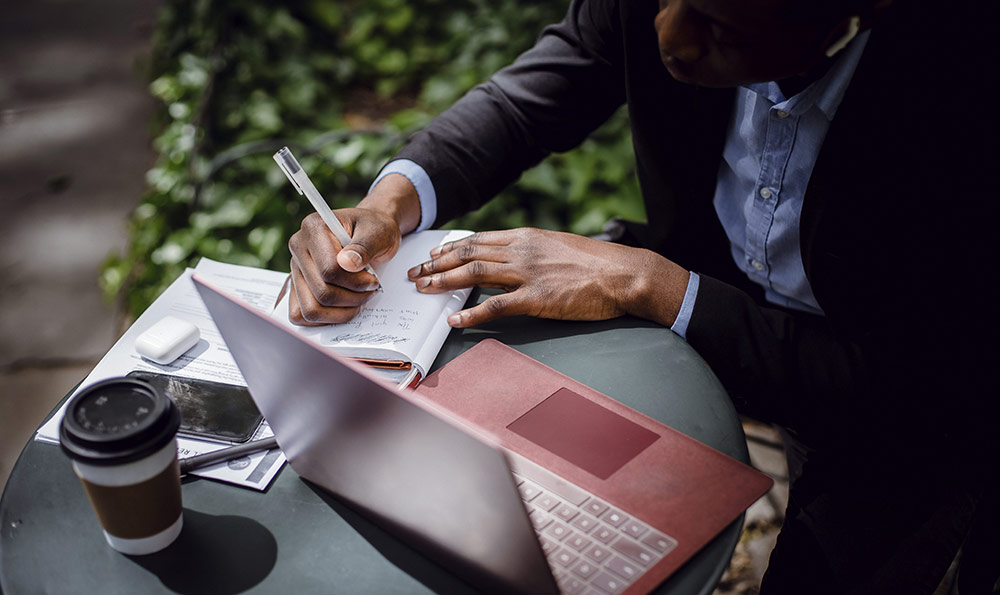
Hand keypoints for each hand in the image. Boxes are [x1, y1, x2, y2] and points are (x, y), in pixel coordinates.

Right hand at [286, 173, 421, 324]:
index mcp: (314, 227)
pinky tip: (344, 308)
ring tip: (359, 299)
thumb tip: (347, 263)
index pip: (329, 269)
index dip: (356, 282)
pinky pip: (300, 315)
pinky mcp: (297, 285)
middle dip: (352, 298)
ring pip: (311, 309)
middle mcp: (298, 247)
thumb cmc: (373, 230)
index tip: (373, 280)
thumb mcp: (378, 232)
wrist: (369, 233)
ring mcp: (295, 269)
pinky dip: (325, 318)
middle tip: (370, 289)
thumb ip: (364, 247)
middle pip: (321, 292)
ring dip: (341, 312)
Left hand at [406, 227, 689, 327]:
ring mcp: (528, 274)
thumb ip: (531, 252)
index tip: (432, 254)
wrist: (623, 273)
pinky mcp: (538, 298)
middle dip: (436, 263)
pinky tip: (455, 318)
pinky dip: (472, 312)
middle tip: (415, 273)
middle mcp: (522, 250)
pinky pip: (496, 305)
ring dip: (443, 281)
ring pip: (474, 273)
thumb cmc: (596, 264)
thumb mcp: (559, 248)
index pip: (478, 240)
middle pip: (468, 254)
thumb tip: (508, 260)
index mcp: (527, 238)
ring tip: (423, 289)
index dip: (450, 248)